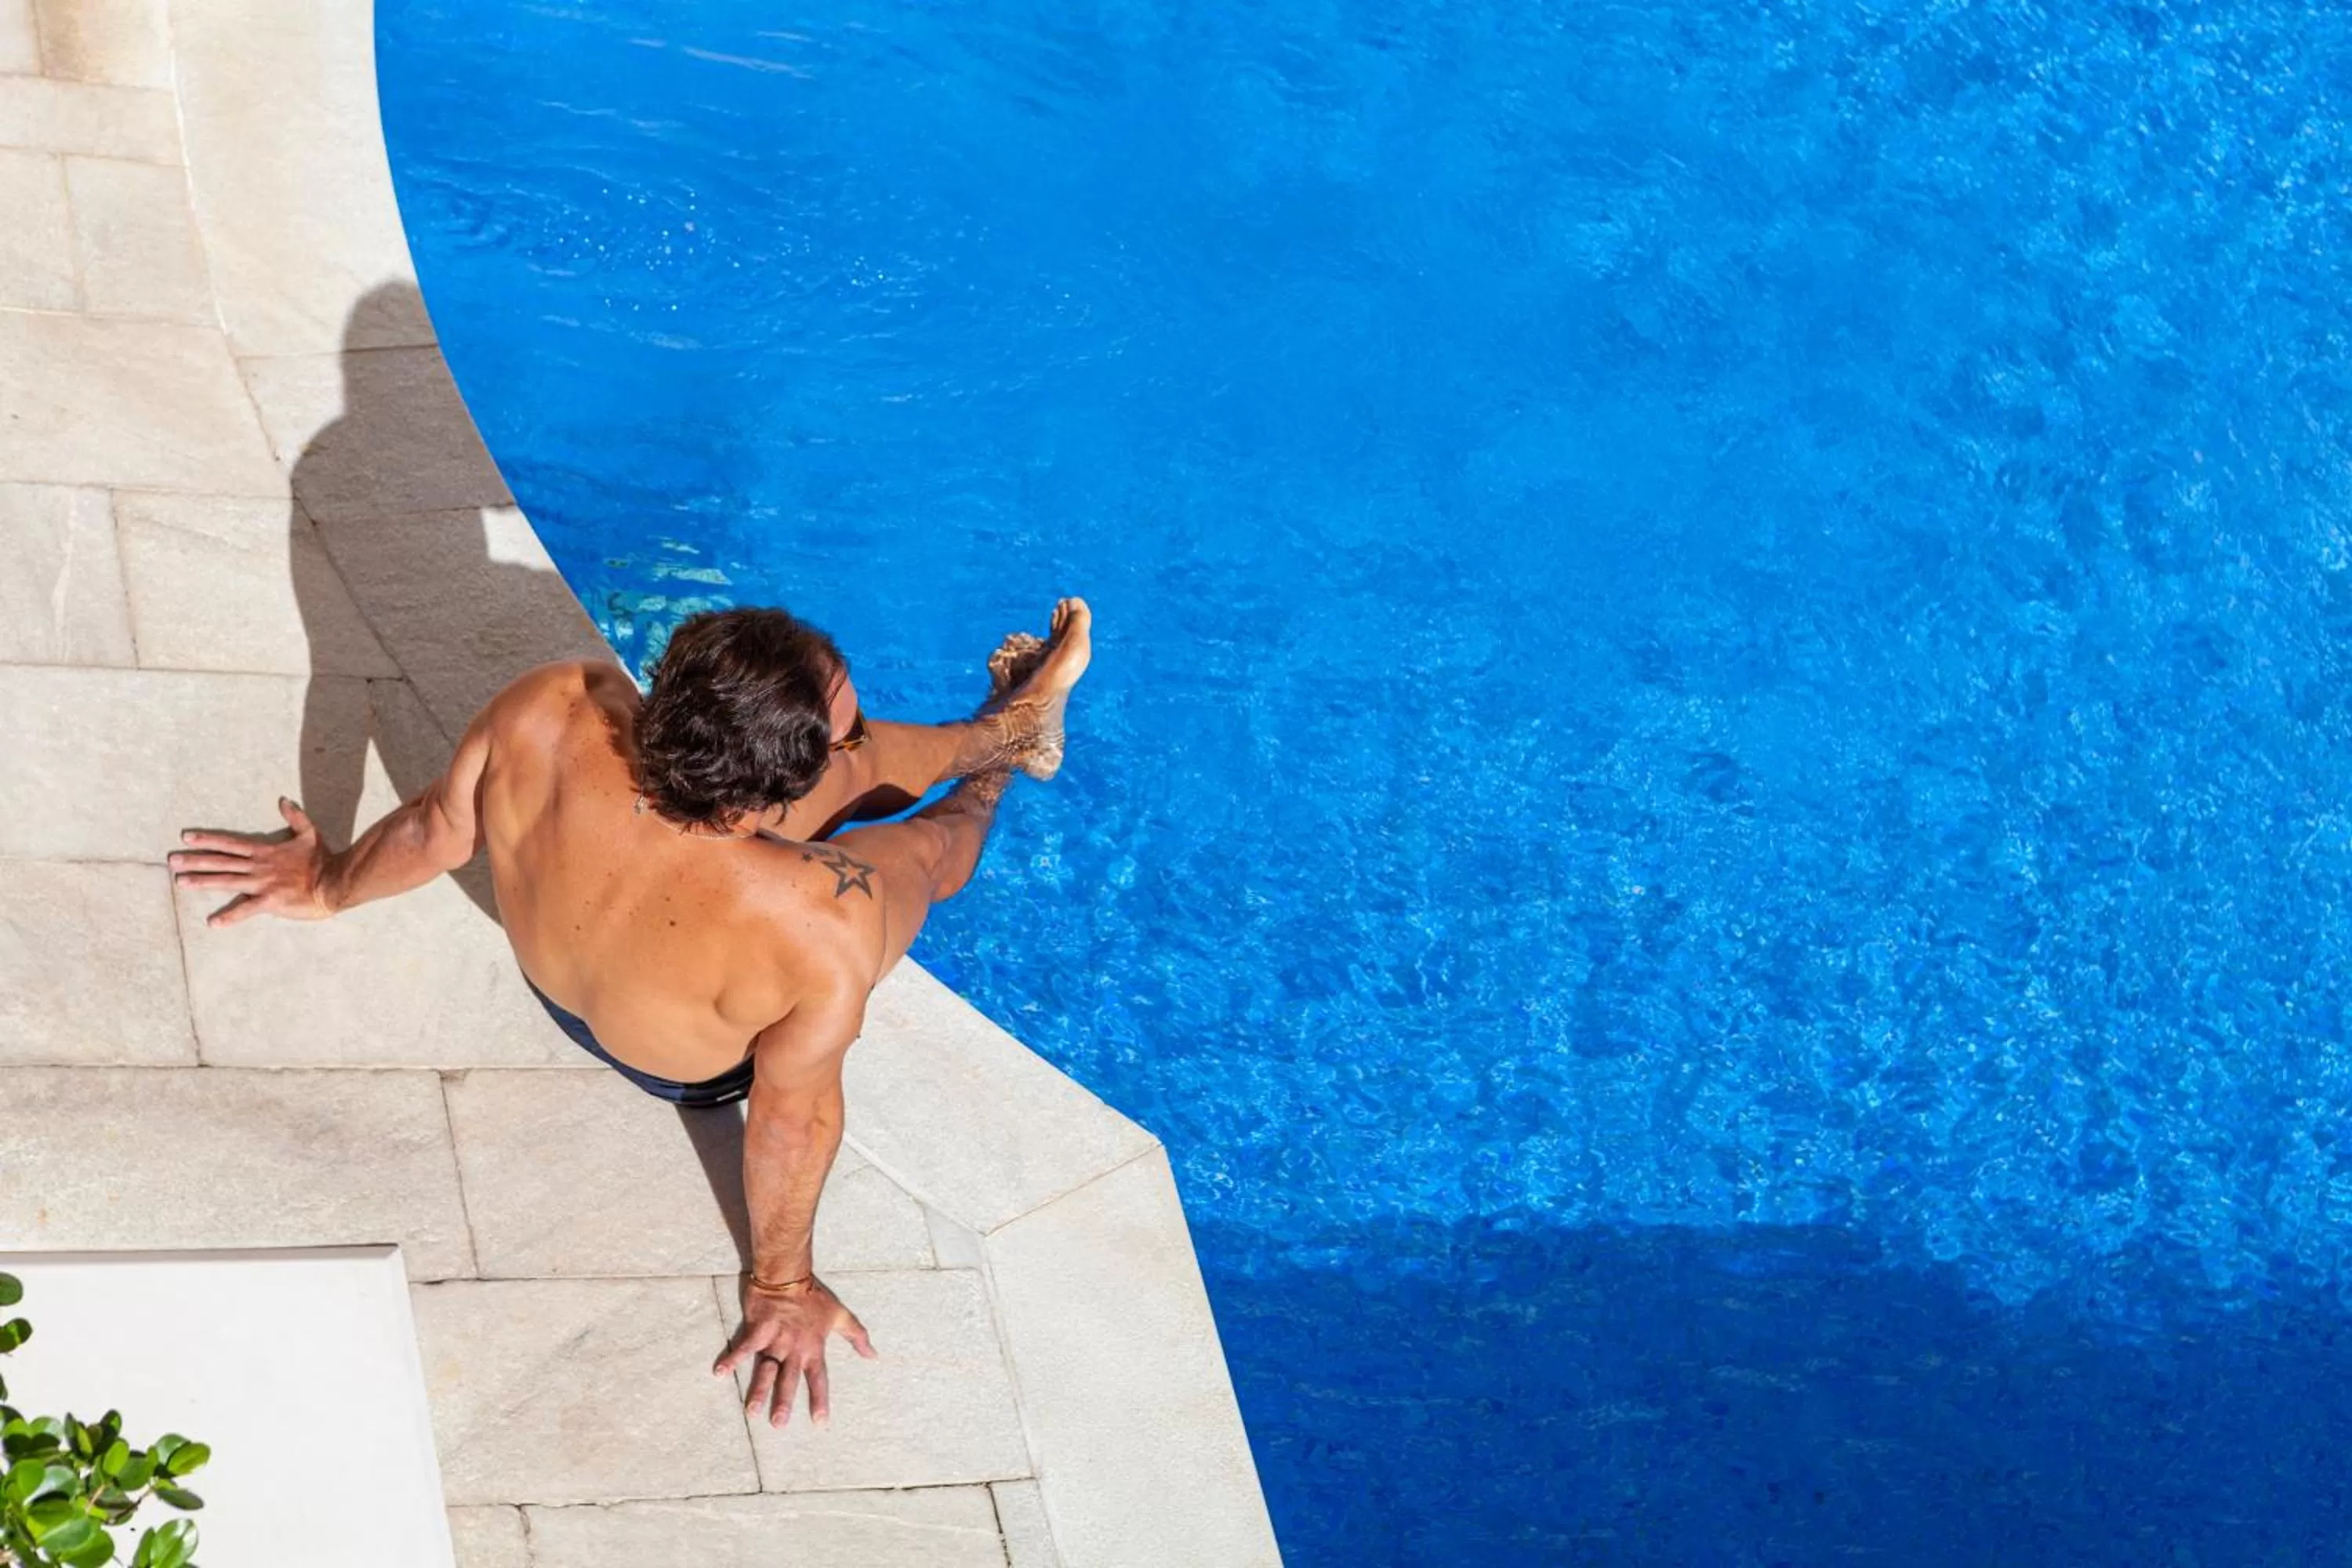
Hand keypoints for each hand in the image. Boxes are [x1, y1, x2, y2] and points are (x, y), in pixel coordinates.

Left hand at [169, 798, 334, 926]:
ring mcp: (262, 884)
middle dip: (195, 861)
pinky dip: (230, 917)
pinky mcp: (270, 902)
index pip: (229, 843)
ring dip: (203, 882)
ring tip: (180, 883)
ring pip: (226, 882)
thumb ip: (295, 818)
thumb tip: (284, 801)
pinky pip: (246, 910)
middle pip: (221, 862)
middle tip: (172, 861)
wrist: (334, 881)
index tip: (186, 838)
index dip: (207, 840)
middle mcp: (258, 866)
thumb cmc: (322, 859)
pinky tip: (213, 922)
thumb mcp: (309, 834)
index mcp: (264, 851)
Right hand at [714, 1276, 876, 1428]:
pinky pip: (744, 1348)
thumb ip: (857, 1337)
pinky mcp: (757, 1330)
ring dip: (758, 1390)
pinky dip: (731, 1359)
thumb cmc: (814, 1297)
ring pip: (766, 1370)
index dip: (819, 1401)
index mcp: (813, 1348)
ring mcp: (775, 1340)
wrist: (789, 1275)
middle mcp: (794, 1349)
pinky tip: (718, 1373)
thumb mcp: (840, 1316)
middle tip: (778, 1425)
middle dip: (783, 1402)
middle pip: (788, 1380)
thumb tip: (874, 1355)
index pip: (818, 1379)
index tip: (819, 1423)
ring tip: (752, 1411)